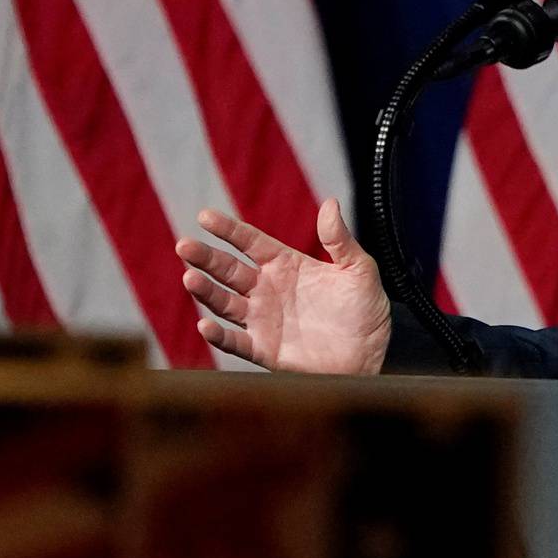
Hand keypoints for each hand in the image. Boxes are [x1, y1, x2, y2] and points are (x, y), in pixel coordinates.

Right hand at [174, 197, 391, 374]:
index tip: (204, 216)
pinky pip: (236, 342)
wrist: (373, 353)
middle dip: (205, 258)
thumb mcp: (359, 270)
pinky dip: (219, 336)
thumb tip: (331, 203)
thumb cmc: (366, 309)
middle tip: (184, 245)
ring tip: (189, 278)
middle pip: (228, 270)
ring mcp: (263, 319)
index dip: (228, 230)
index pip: (251, 242)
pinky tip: (205, 325)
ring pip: (225, 303)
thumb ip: (340, 240)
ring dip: (205, 291)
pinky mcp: (264, 349)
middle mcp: (268, 290)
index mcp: (287, 265)